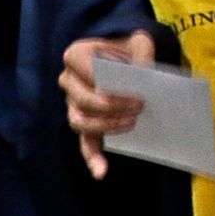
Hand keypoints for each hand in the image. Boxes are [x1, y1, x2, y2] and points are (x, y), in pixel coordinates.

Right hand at [60, 30, 154, 179]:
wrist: (124, 53)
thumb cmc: (129, 47)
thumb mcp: (139, 43)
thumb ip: (142, 57)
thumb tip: (146, 82)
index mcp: (76, 55)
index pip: (87, 75)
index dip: (110, 87)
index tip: (135, 93)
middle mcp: (68, 79)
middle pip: (83, 101)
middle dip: (112, 108)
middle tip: (139, 106)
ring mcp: (72, 103)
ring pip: (81, 122)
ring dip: (106, 127)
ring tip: (131, 124)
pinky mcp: (84, 122)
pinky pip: (84, 142)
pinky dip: (92, 158)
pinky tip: (102, 171)